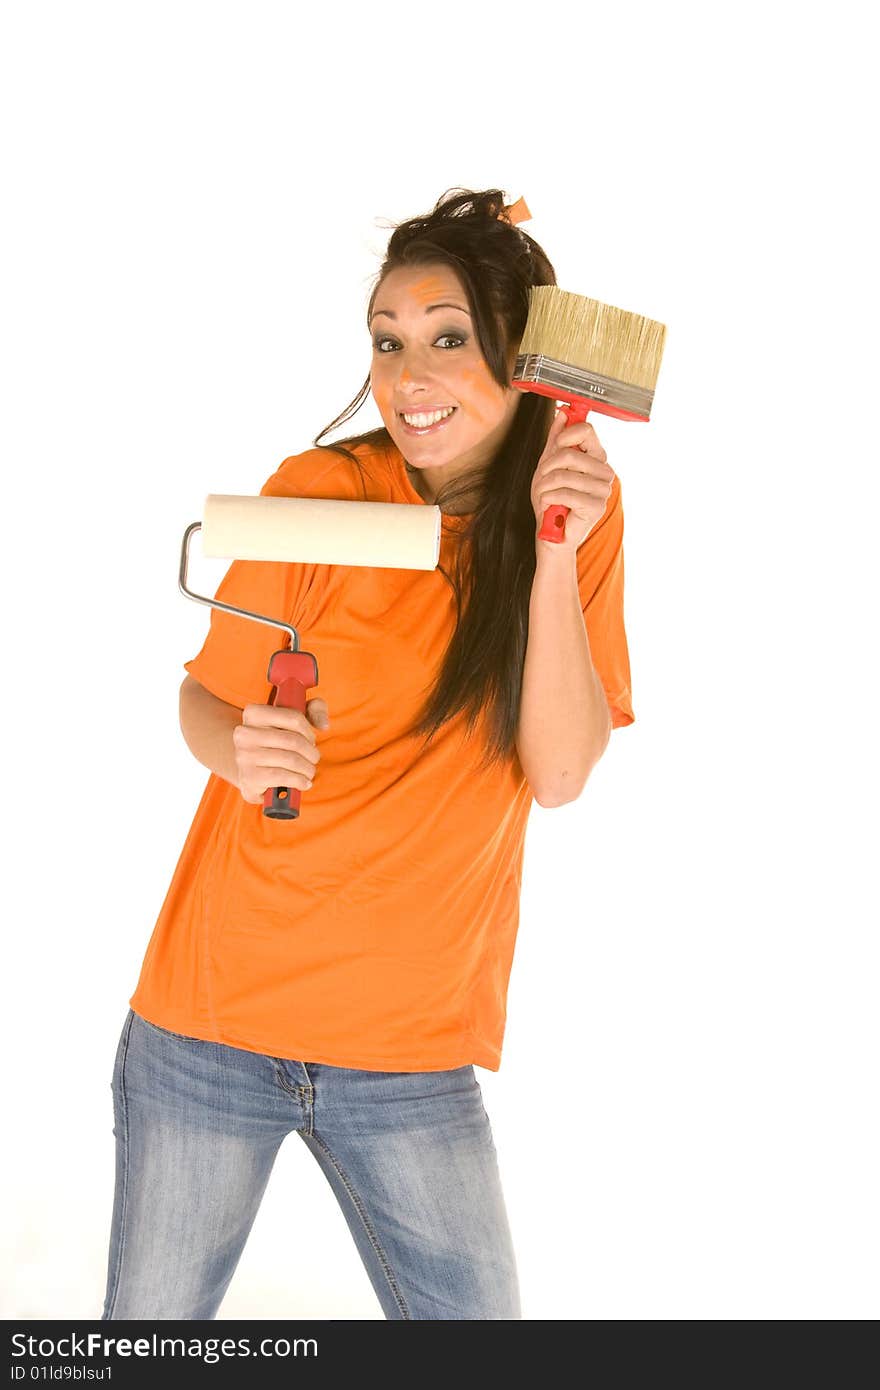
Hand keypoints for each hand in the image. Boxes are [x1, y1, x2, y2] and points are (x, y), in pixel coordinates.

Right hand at [233, 697, 329, 803]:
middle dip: (311, 753)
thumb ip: (313, 710)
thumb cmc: (276, 742)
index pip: (294, 718)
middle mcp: (244, 733)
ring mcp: (244, 756)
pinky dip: (299, 781)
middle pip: (294, 741)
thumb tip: (324, 725)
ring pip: (291, 759)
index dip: (309, 731)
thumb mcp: (293, 720)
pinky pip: (282, 777)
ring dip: (308, 768)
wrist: (251, 770)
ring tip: (309, 771)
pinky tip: (303, 782)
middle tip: (313, 758)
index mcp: (253, 713)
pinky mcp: (249, 777)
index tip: (310, 739)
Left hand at [531, 409, 614, 554]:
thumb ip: (557, 440)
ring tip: (545, 495)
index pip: (587, 430)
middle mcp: (604, 472)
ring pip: (565, 474)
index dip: (567, 434)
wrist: (551, 534)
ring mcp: (603, 490)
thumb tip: (563, 413)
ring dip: (545, 486)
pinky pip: (566, 492)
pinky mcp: (596, 507)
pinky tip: (549, 505)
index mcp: (595, 458)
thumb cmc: (551, 501)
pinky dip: (549, 498)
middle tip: (543, 480)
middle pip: (571, 453)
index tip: (557, 443)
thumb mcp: (548, 465)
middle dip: (548, 468)